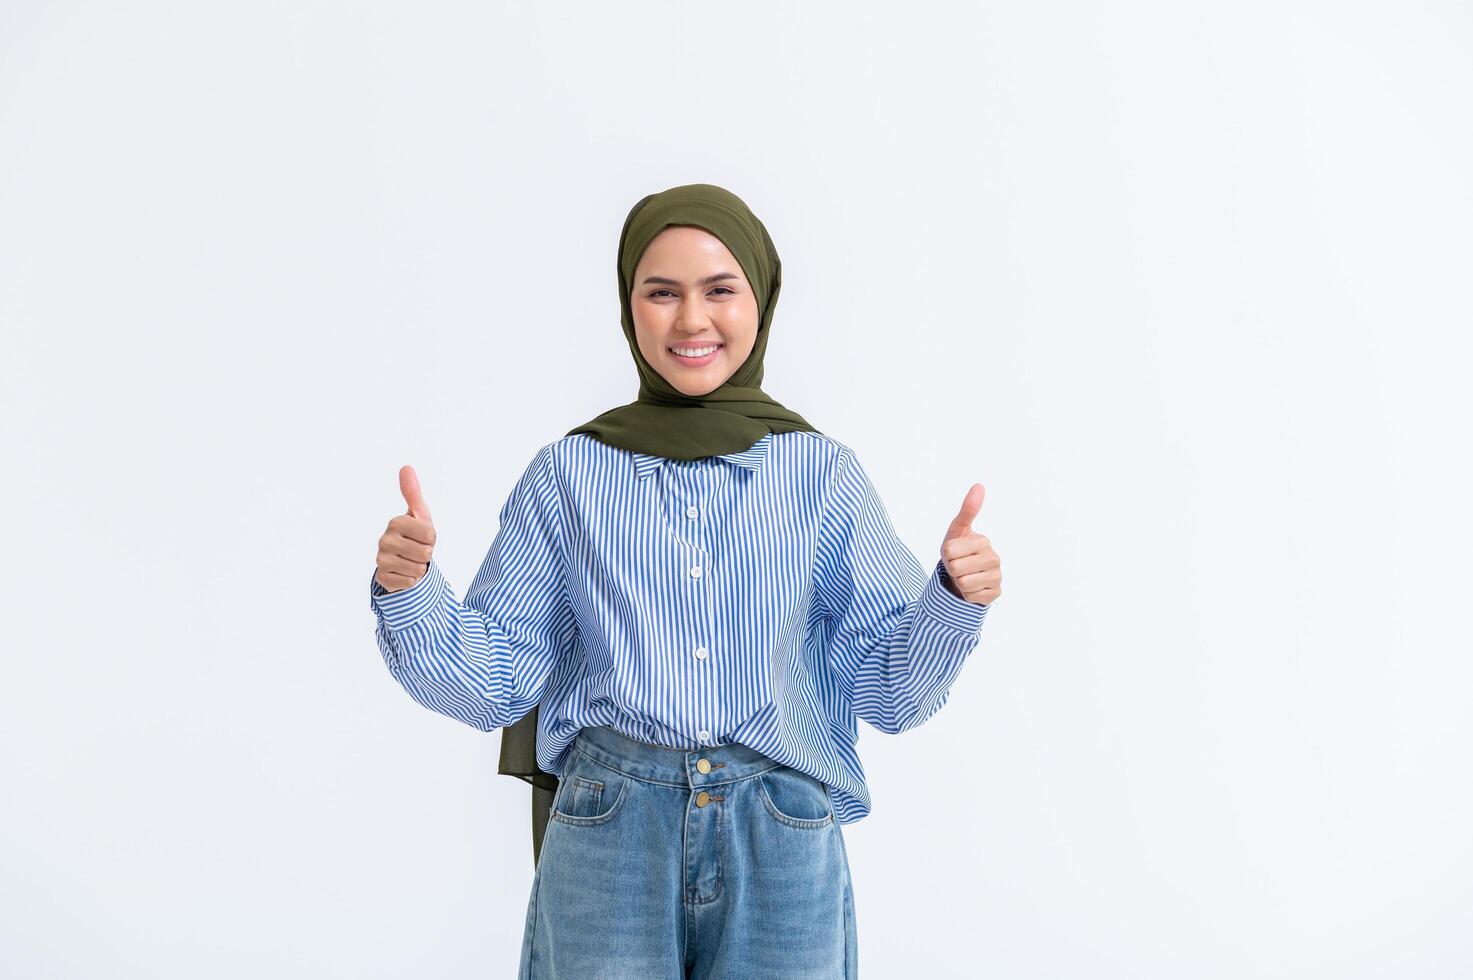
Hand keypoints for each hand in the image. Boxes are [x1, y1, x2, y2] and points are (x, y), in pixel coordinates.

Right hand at [374, 465, 436, 592]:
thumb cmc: (415, 535)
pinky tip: (404, 572)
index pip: (430, 534)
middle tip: (417, 550)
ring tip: (411, 560)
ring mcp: (381, 560)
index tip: (423, 536)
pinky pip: (410, 582)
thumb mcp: (419, 514)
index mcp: (395, 522)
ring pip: (417, 569)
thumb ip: (413, 492)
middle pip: (425, 552)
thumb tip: (406, 467)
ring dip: (419, 567)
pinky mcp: (383, 578)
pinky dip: (412, 580)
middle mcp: (384, 540)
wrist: (404, 561)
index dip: (432, 538)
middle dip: (426, 554)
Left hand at [939, 483, 1000, 605]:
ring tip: (965, 576)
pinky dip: (967, 595)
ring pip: (963, 583)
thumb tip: (979, 485)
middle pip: (955, 567)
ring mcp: (996, 577)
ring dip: (959, 582)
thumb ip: (968, 510)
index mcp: (983, 541)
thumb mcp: (957, 531)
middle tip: (959, 566)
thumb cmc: (959, 551)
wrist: (964, 577)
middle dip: (952, 569)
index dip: (946, 554)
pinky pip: (971, 597)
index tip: (954, 553)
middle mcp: (994, 558)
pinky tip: (973, 588)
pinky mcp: (995, 594)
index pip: (949, 550)